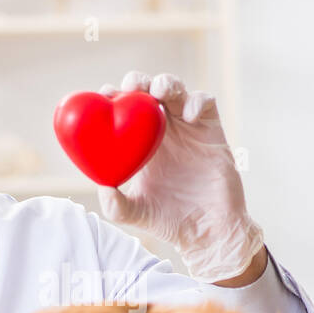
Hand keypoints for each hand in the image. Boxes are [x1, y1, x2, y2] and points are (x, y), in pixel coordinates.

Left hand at [95, 70, 263, 283]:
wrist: (208, 231)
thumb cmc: (170, 221)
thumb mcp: (135, 214)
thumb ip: (115, 205)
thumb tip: (101, 187)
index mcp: (140, 143)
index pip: (122, 110)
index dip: (112, 97)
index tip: (104, 94)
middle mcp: (162, 130)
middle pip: (147, 91)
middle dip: (138, 81)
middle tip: (131, 88)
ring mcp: (188, 128)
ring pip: (177, 90)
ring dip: (166, 83)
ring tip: (159, 92)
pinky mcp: (212, 130)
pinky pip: (206, 103)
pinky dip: (197, 102)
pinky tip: (188, 117)